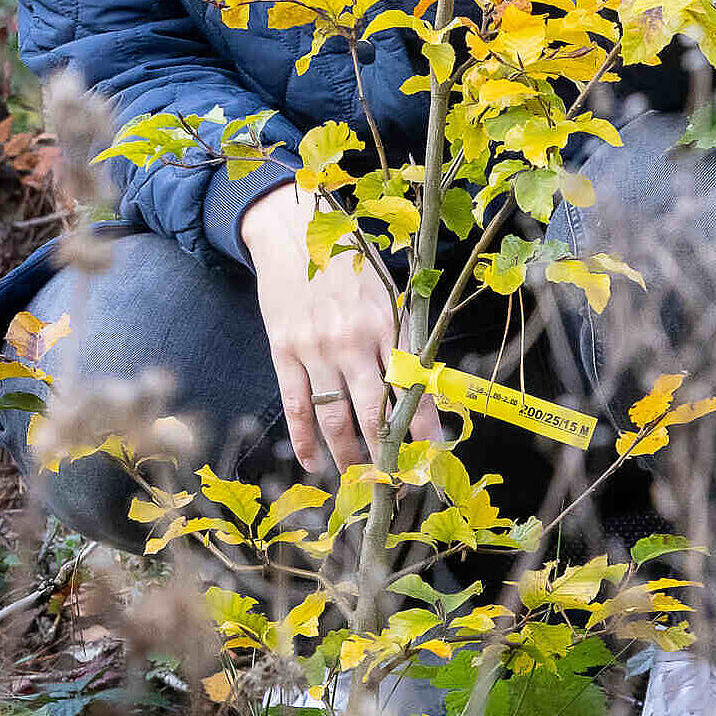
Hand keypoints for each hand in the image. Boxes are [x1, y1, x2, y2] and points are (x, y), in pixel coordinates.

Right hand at [238, 189, 436, 473]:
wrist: (292, 231)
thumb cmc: (348, 263)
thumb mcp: (385, 293)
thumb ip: (400, 336)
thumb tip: (422, 386)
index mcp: (384, 324)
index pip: (408, 388)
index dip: (421, 426)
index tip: (431, 455)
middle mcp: (351, 341)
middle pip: (372, 412)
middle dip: (386, 453)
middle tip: (396, 483)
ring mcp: (314, 349)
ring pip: (334, 417)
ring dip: (347, 456)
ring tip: (358, 482)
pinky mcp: (284, 351)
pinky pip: (296, 405)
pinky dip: (303, 439)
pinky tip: (312, 461)